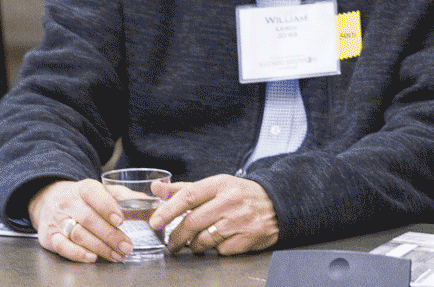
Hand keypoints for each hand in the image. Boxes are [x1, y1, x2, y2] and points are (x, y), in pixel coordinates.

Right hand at [28, 179, 132, 262]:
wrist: (48, 200)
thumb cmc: (84, 198)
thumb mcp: (103, 191)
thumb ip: (126, 196)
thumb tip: (151, 203)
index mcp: (84, 189)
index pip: (94, 195)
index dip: (108, 208)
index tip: (122, 220)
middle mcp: (69, 203)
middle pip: (89, 219)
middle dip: (110, 235)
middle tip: (127, 246)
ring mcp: (58, 220)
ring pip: (78, 234)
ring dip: (99, 247)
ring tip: (117, 255)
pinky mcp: (49, 236)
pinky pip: (62, 246)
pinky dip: (77, 254)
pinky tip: (93, 258)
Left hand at [150, 175, 277, 254]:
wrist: (278, 203)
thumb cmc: (241, 195)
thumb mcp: (216, 186)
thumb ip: (184, 189)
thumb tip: (156, 187)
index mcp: (221, 184)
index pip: (189, 196)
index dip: (168, 210)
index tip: (155, 222)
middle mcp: (232, 200)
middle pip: (193, 222)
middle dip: (177, 237)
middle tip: (171, 243)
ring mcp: (242, 219)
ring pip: (204, 239)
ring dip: (195, 245)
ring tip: (197, 243)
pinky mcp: (250, 236)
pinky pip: (222, 250)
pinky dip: (217, 249)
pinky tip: (221, 241)